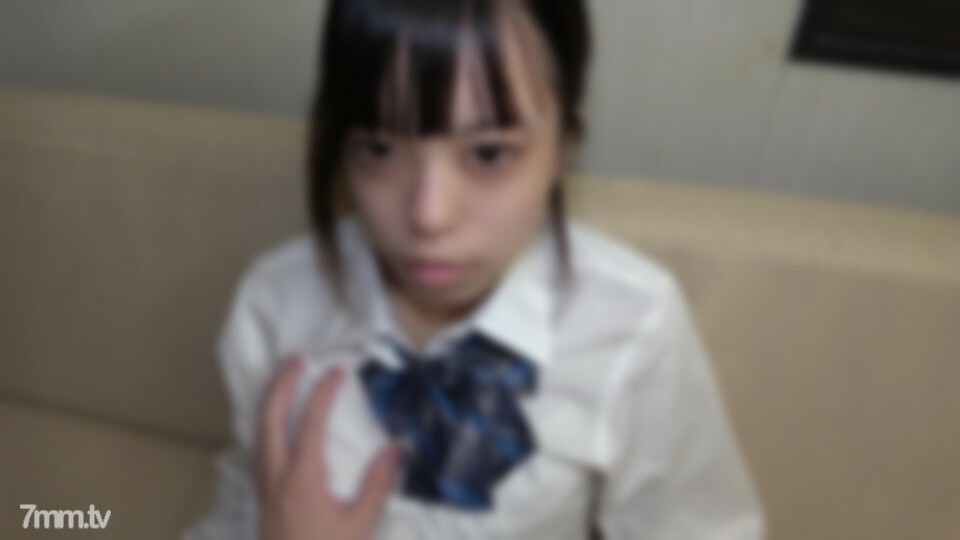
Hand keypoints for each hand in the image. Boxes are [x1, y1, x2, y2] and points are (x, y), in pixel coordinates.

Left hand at [256, 356, 400, 539]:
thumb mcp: (359, 526)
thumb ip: (376, 486)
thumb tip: (394, 449)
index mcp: (302, 479)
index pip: (310, 423)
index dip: (322, 393)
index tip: (337, 372)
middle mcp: (276, 477)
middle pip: (269, 419)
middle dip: (281, 384)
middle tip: (297, 360)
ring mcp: (264, 488)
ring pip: (258, 433)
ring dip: (269, 402)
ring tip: (283, 382)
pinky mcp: (261, 499)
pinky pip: (258, 449)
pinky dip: (266, 425)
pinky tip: (276, 427)